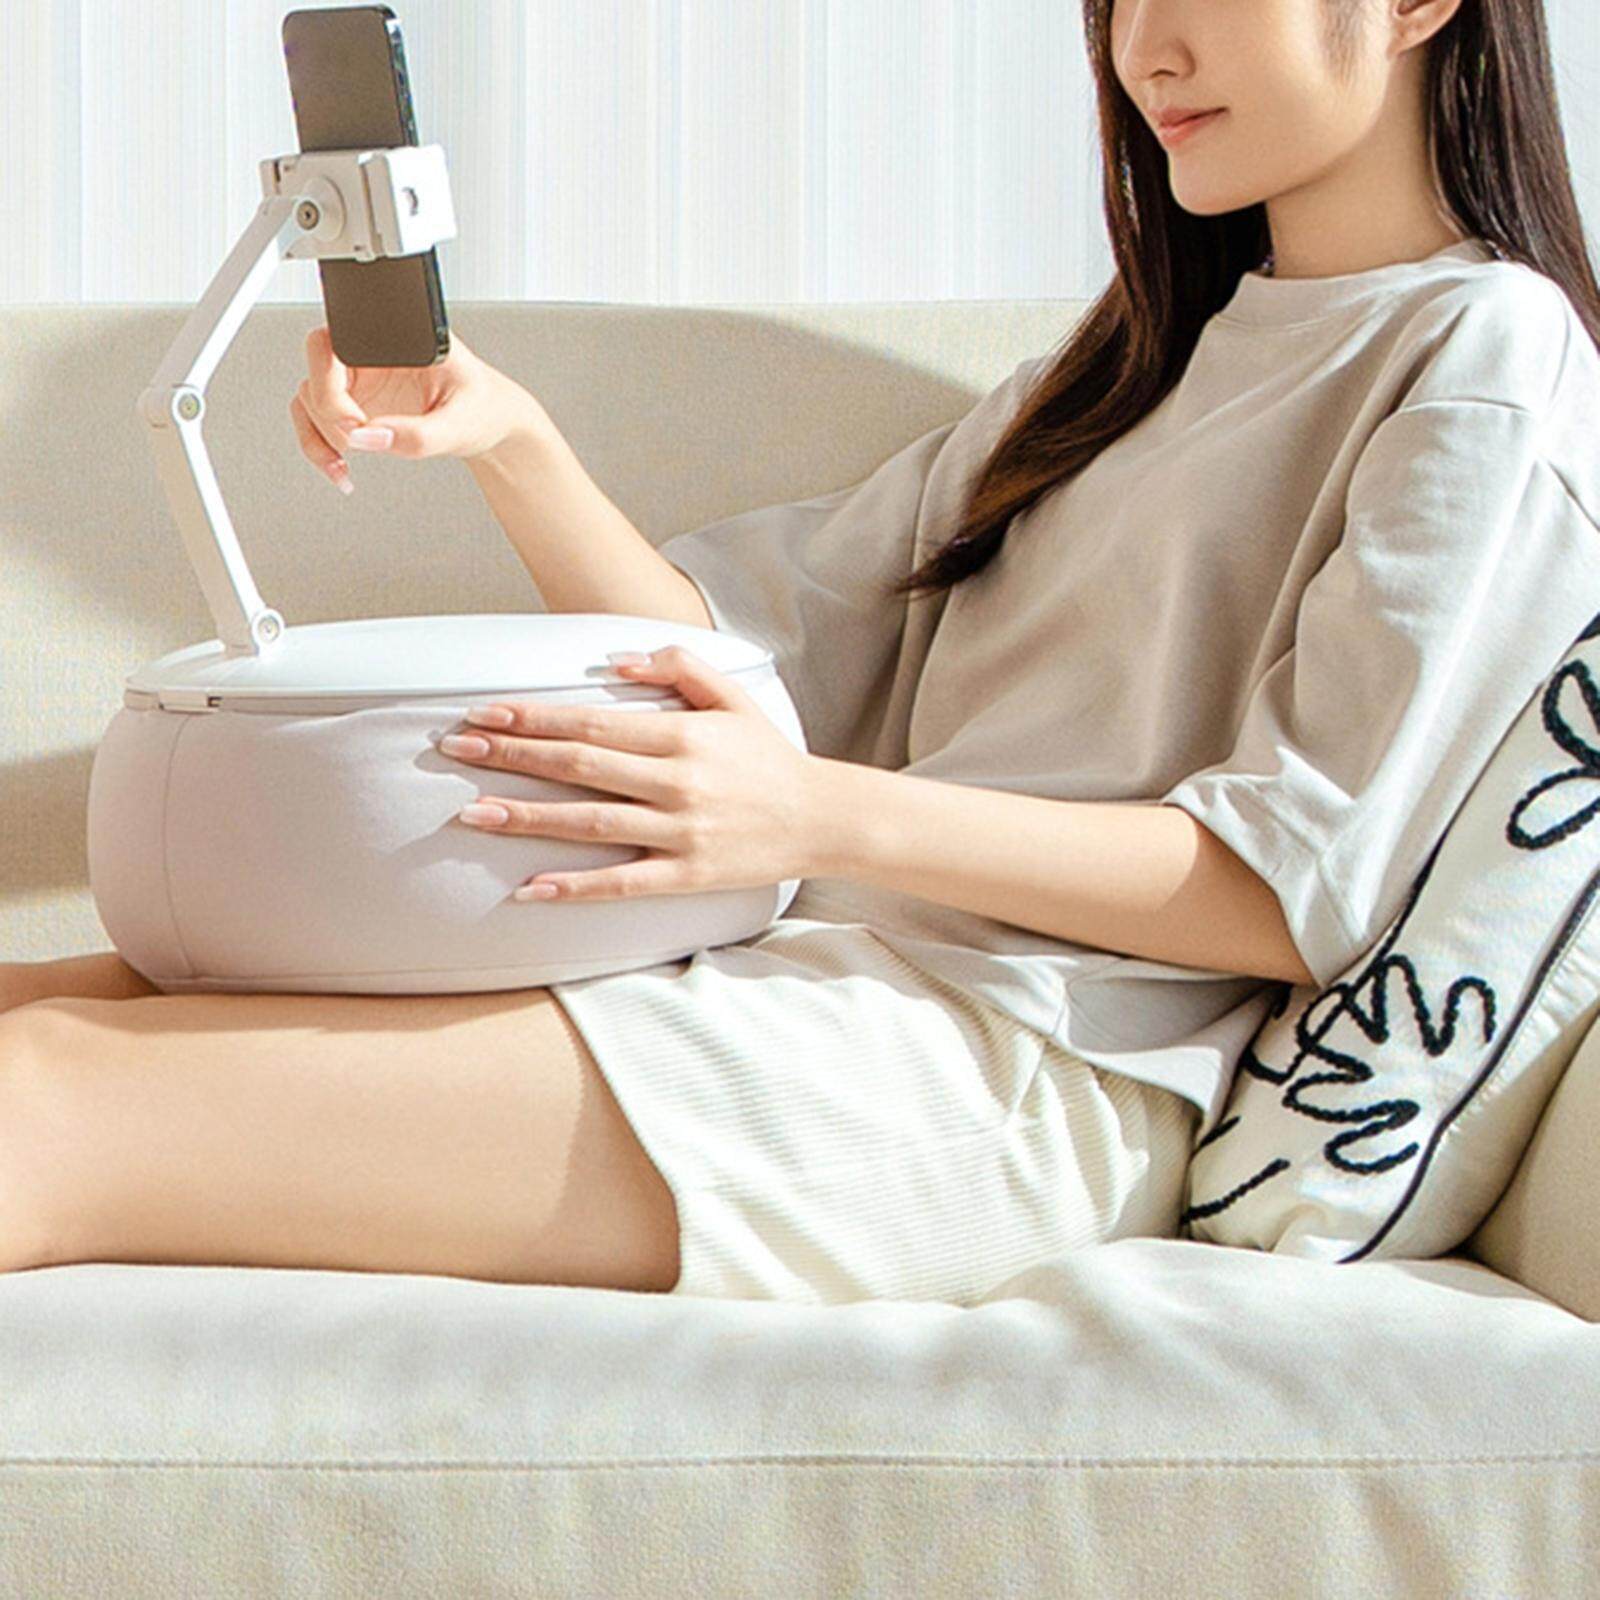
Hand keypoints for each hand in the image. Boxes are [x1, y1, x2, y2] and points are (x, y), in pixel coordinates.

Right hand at [289, 324, 556, 492]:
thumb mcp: (461, 424)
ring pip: (310, 398)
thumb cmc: (483, 407)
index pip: (338, 341)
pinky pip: (316, 420)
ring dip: (320, 436)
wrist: (489, 421)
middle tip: (358, 443)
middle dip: (329, 413)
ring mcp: (360, 378)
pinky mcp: (356, 402)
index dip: (333, 383)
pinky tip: (339, 470)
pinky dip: (318, 447)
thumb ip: (420, 435)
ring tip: (345, 465)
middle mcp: (371, 352)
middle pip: (317, 370)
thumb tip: (371, 439)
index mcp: (396, 338)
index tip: (356, 422)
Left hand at [438, 646, 821, 902]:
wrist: (822, 818)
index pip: (592, 721)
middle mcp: (675, 781)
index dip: (533, 717)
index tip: (485, 712)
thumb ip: (676, 668)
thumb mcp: (732, 698)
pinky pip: (621, 883)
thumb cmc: (769, 758)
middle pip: (579, 765)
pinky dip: (574, 886)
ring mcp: (679, 831)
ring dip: (526, 818)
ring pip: (589, 822)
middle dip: (512, 756)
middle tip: (456, 750)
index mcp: (682, 735)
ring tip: (471, 813)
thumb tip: (613, 660)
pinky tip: (530, 887)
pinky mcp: (686, 874)